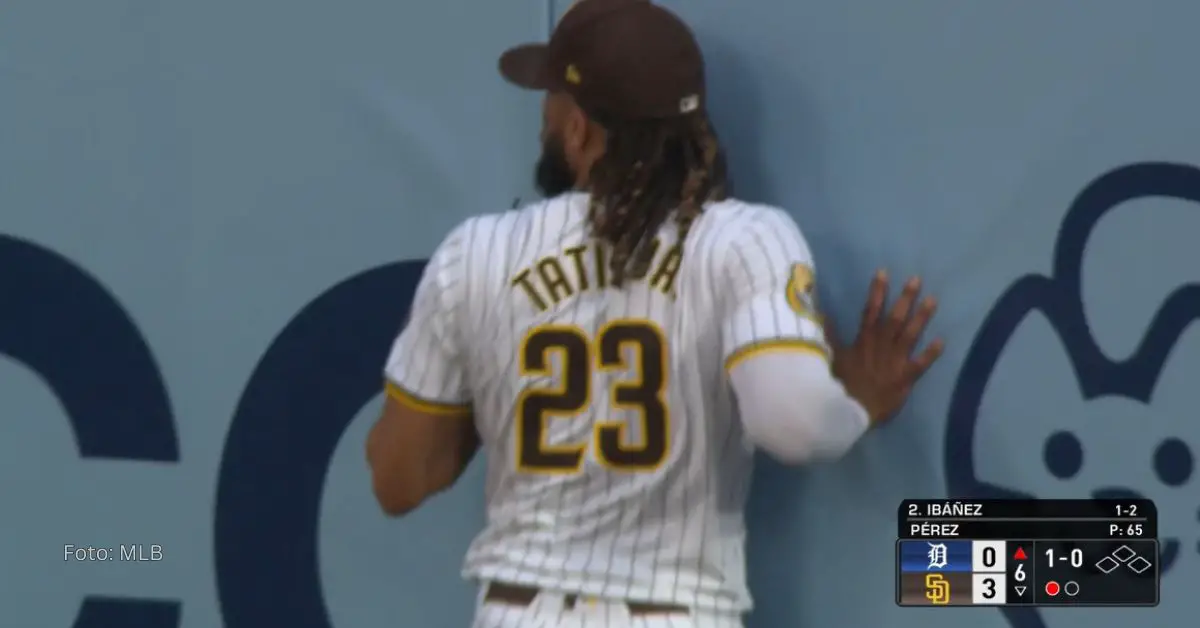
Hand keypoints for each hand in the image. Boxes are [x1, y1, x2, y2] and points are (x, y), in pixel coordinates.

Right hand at [824, 270, 943, 424]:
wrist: (849, 411)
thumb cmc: (842, 383)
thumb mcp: (833, 357)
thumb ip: (830, 336)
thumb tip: (821, 315)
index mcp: (863, 340)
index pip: (870, 311)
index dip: (877, 292)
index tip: (884, 272)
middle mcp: (880, 346)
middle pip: (894, 318)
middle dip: (905, 298)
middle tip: (916, 280)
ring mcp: (894, 361)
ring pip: (909, 335)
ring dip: (921, 318)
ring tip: (932, 300)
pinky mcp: (904, 378)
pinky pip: (920, 364)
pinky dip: (930, 354)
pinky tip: (942, 341)